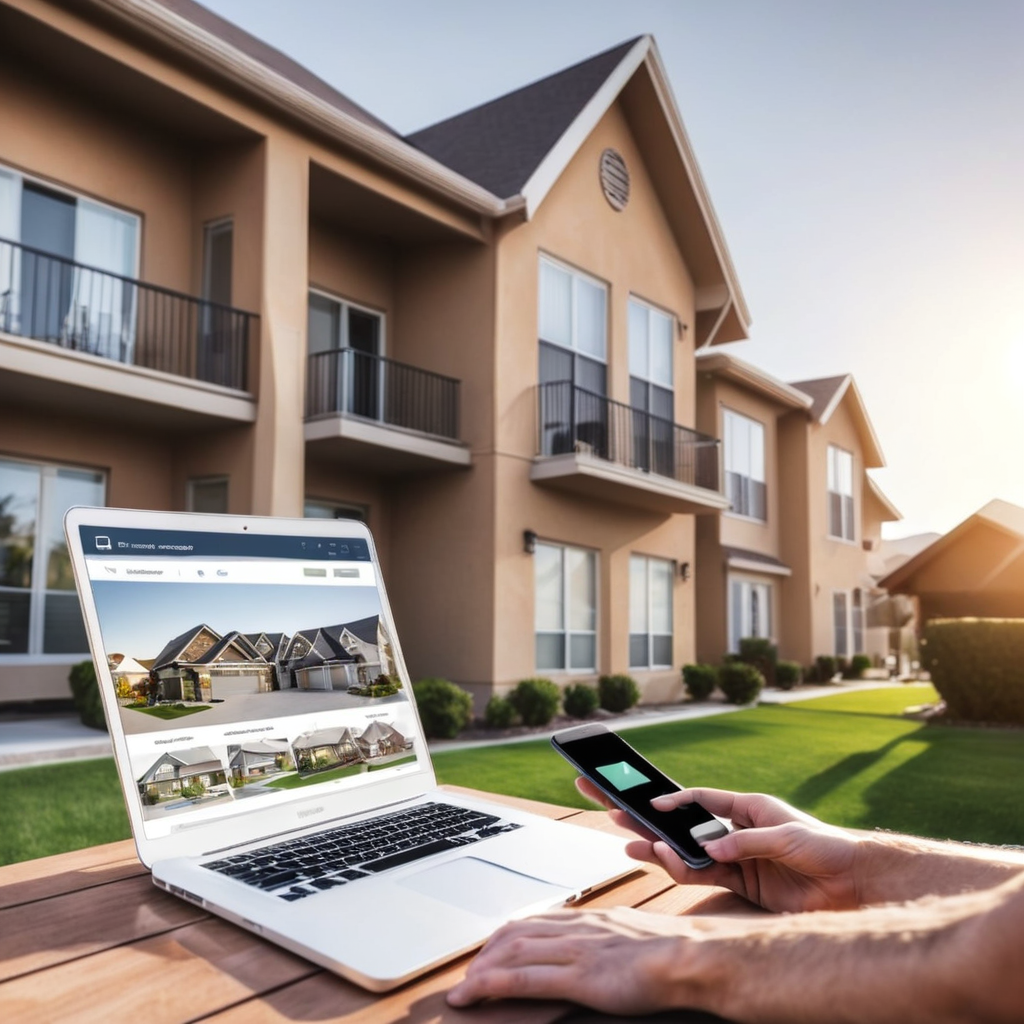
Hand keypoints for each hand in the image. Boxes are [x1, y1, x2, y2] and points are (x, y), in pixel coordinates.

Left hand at [447, 906, 697, 1014]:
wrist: (693, 956)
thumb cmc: (674, 951)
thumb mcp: (634, 937)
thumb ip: (610, 941)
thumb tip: (602, 953)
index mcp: (591, 918)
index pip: (535, 921)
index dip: (507, 937)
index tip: (491, 952)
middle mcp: (577, 927)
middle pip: (517, 933)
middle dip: (487, 953)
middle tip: (469, 974)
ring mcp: (576, 950)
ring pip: (513, 951)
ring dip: (482, 969)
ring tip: (465, 989)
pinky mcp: (579, 976)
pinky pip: (525, 977)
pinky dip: (493, 984)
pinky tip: (474, 993)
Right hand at [575, 778, 864, 912]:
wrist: (856, 885)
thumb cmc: (828, 847)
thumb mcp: (788, 837)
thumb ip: (747, 843)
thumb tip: (711, 848)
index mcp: (747, 807)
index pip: (700, 799)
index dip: (672, 800)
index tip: (647, 801)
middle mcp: (736, 831)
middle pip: (683, 822)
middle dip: (646, 817)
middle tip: (611, 805)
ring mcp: (736, 858)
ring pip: (686, 851)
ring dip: (657, 847)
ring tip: (628, 842)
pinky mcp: (742, 884)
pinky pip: (703, 875)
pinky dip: (683, 870)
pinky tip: (665, 861)